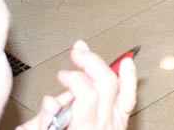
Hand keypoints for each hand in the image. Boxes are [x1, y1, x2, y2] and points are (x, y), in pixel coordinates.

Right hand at [16, 41, 135, 129]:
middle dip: (89, 62)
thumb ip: (44, 122)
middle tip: (75, 54)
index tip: (61, 76)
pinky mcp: (119, 123)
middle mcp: (104, 126)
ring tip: (86, 52)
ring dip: (102, 64)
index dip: (74, 79)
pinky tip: (127, 62)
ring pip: (116, 86)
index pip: (87, 94)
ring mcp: (114, 123)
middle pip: (104, 83)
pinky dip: (129, 79)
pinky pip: (129, 99)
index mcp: (84, 129)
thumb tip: (51, 102)